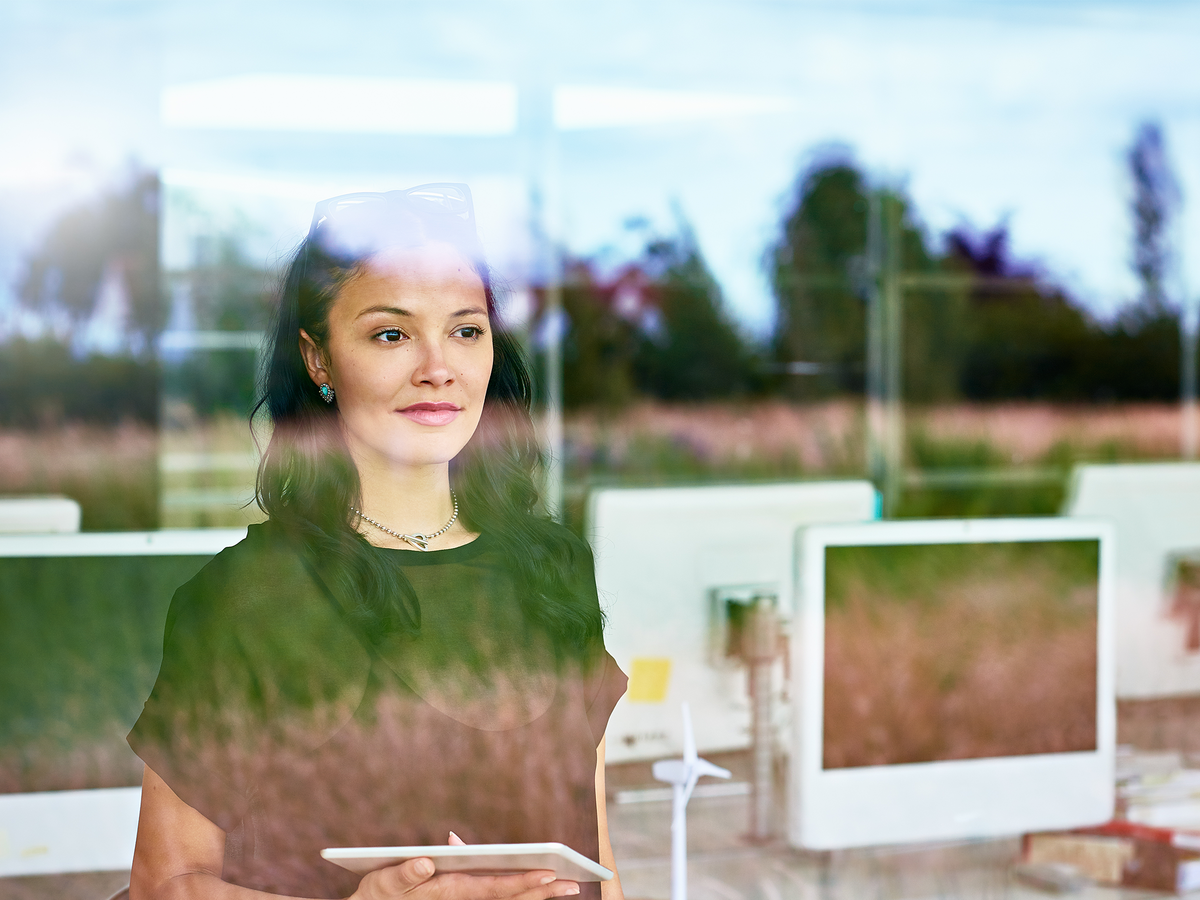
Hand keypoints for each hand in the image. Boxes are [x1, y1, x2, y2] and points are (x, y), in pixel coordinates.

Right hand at [348, 844, 579, 899]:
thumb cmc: (378, 894)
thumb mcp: (383, 883)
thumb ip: (404, 874)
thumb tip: (427, 861)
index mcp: (448, 891)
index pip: (494, 889)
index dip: (522, 883)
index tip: (549, 874)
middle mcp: (462, 899)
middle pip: (509, 897)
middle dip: (542, 892)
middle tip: (574, 885)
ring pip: (507, 899)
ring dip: (537, 894)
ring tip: (567, 885)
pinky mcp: (462, 896)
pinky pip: (496, 897)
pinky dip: (520, 892)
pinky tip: (539, 885)